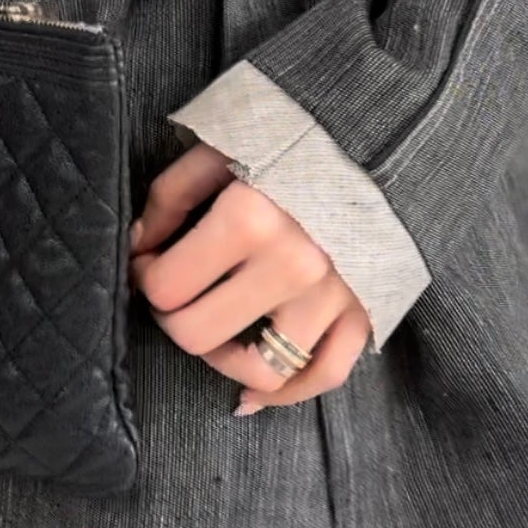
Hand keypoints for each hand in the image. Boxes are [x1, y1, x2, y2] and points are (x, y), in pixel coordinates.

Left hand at [129, 141, 369, 411]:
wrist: (387, 130)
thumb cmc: (294, 134)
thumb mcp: (221, 146)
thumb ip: (170, 196)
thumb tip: (140, 246)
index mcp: (250, 219)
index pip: (166, 286)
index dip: (145, 277)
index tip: (149, 260)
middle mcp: (294, 266)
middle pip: (199, 335)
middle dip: (172, 318)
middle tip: (174, 295)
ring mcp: (334, 296)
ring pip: (261, 370)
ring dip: (222, 358)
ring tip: (211, 334)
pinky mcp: (366, 310)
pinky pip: (323, 375)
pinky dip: (284, 394)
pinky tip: (249, 396)